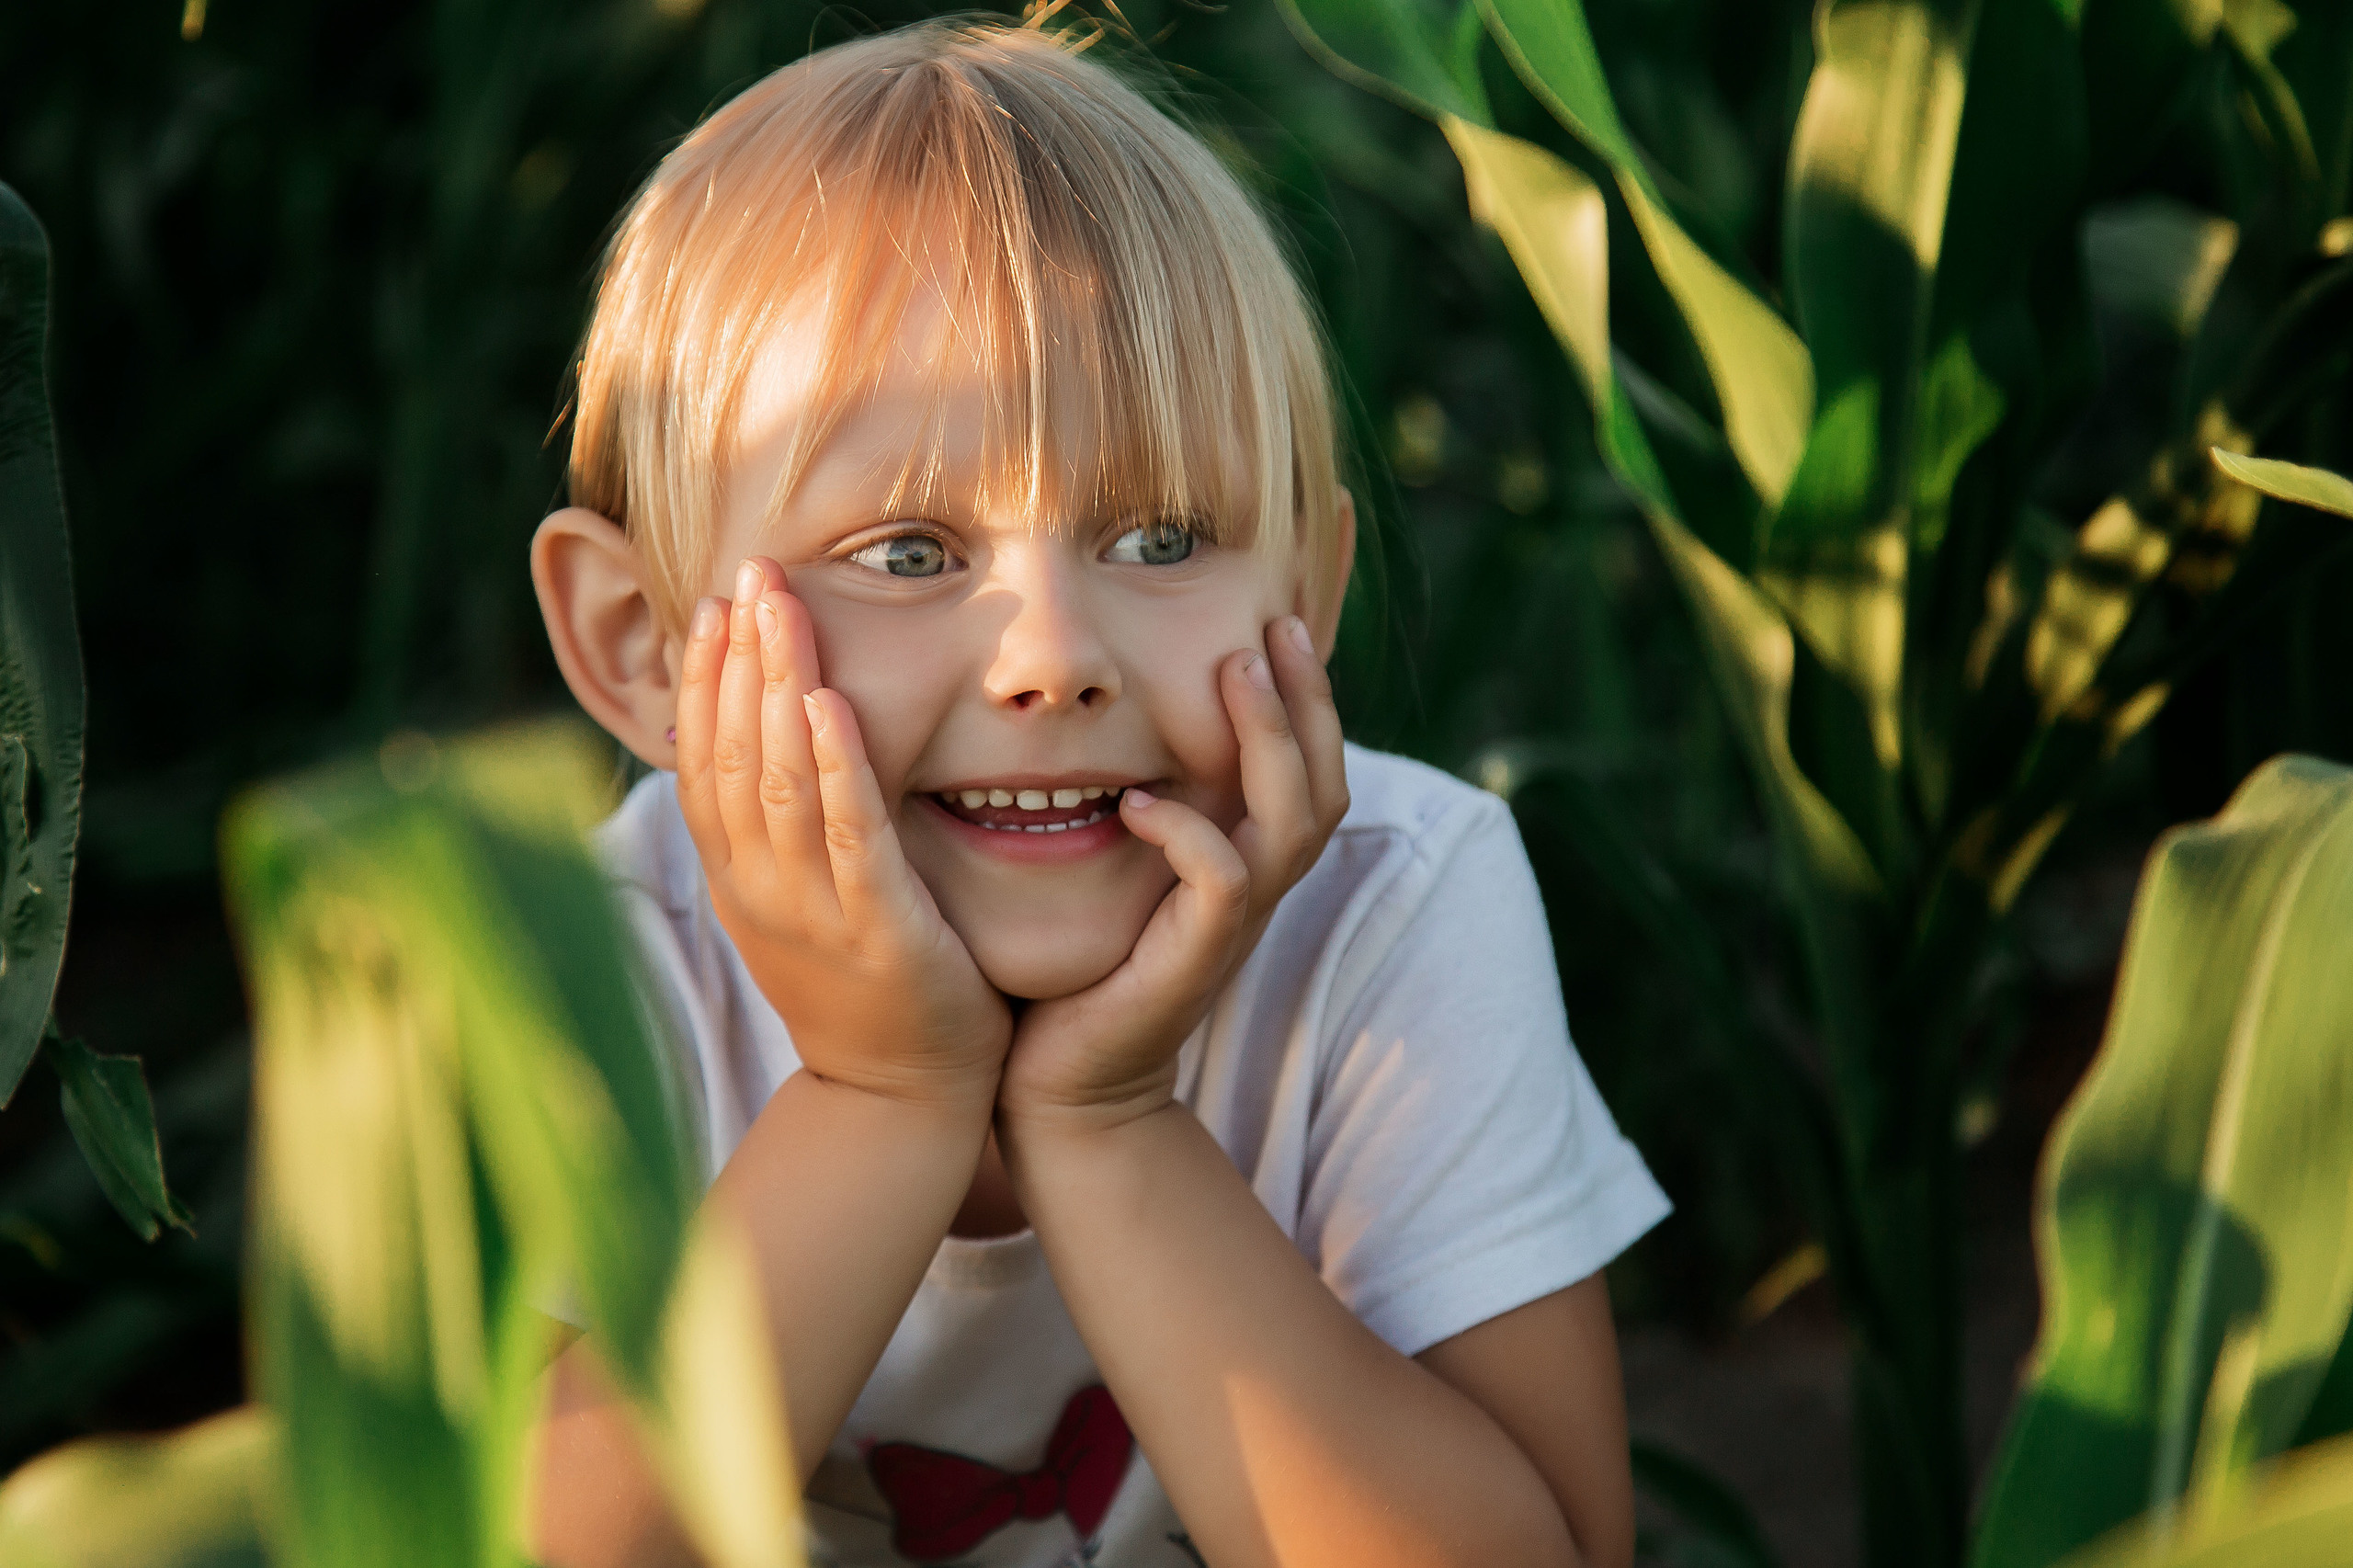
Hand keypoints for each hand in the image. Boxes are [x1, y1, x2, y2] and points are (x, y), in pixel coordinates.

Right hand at [674, 557, 1010, 1111]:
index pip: (705, 760)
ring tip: (782, 610)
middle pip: (732, 754)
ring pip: (779, 782)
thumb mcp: (803, 904)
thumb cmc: (866, 988)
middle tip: (748, 574)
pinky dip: (836, 768)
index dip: (706, 679)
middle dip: (738, 659)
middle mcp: (759, 890)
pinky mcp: (878, 930)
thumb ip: (784, 830)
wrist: (901, 1099)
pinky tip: (831, 706)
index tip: (716, 605)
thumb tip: (770, 742)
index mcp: (738, 880)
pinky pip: (849, 836)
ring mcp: (813, 912)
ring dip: (778, 688)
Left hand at [996, 615, 1348, 1133]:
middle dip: (1308, 699)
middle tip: (1276, 625)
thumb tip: (1102, 721)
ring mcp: (1230, 927)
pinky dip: (1190, 833)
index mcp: (1245, 863)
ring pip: (1292, 820)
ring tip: (1234, 671)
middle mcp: (1254, 889)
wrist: (1063, 1085)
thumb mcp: (1113, 870)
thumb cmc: (1078, 971)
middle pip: (1325, 783)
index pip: (1311, 769)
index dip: (1308, 699)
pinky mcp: (1195, 959)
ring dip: (1268, 739)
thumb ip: (1129, 802)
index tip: (1277, 622)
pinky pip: (1225, 881)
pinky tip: (1138, 801)